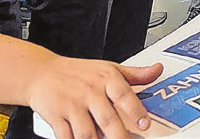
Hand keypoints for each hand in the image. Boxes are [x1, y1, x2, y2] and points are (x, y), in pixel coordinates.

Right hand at [28, 55, 162, 138]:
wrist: (42, 72)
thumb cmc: (78, 73)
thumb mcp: (109, 68)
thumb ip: (135, 74)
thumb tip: (157, 70)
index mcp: (106, 78)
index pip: (124, 94)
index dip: (135, 110)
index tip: (144, 125)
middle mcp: (90, 91)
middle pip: (107, 119)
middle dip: (118, 136)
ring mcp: (72, 105)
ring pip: (87, 132)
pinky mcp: (56, 117)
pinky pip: (66, 137)